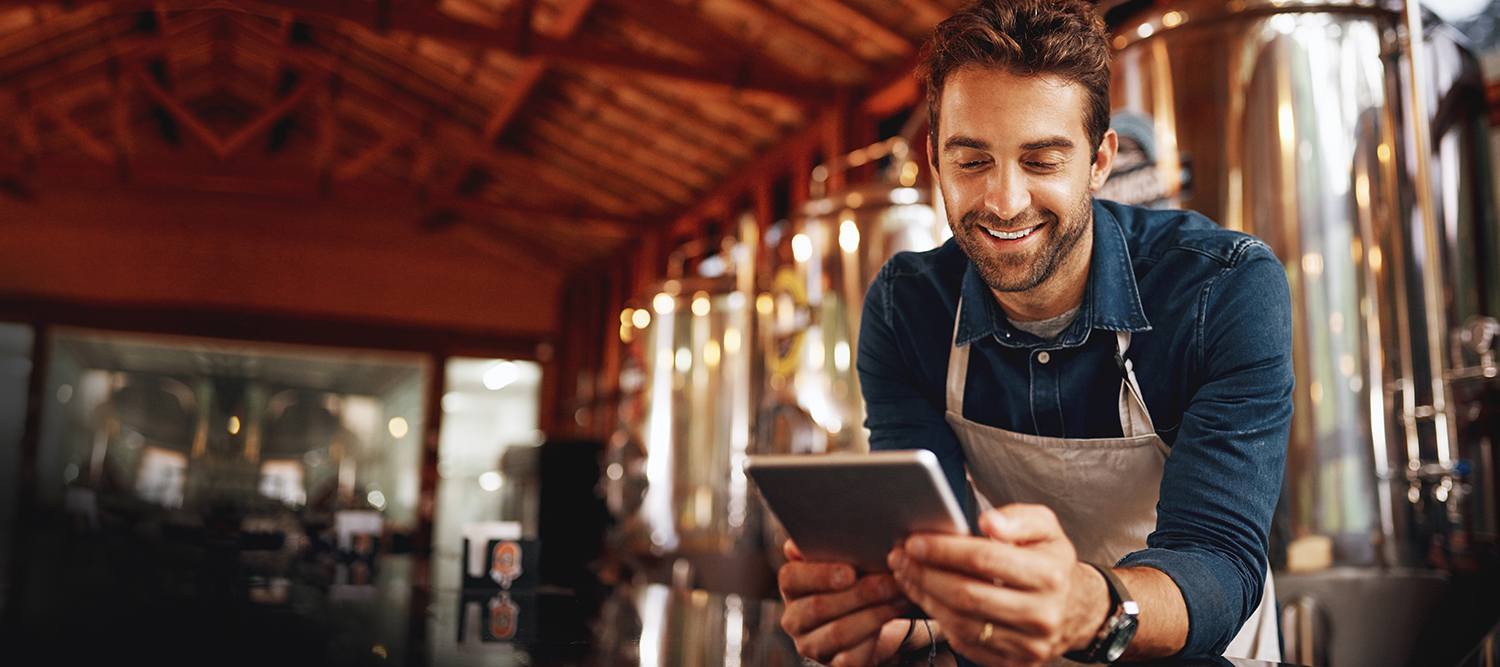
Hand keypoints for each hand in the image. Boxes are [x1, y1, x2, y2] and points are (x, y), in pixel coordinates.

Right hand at [778, 539, 916, 665]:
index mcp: (792, 586)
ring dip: (874, 614)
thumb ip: (835, 545)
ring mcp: (812, 644)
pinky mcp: (833, 665)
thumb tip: (834, 525)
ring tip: (901, 597)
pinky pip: (851, 657)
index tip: (850, 571)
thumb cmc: (856, 584)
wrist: (869, 627)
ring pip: (838, 632)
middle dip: (859, 593)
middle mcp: (794, 618)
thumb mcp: (846, 560)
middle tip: (891, 581)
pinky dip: (876, 638)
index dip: (819, 574)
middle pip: (818, 606)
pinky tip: (897, 622)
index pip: (791, 577)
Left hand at [886, 504, 1107, 666]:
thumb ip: (1018, 517)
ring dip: (925, 598)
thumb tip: (989, 521)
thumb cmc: (1051, 561)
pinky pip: (966, 643)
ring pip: (962, 623)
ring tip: (906, 576)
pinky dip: (939, 620)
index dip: (944, 550)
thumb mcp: (1046, 527)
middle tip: (900, 558)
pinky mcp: (1014, 663)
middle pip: (967, 594)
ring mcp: (1028, 644)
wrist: (1076, 609)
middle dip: (925, 574)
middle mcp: (1042, 614)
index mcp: (1050, 575)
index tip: (915, 542)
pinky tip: (926, 598)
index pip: (985, 560)